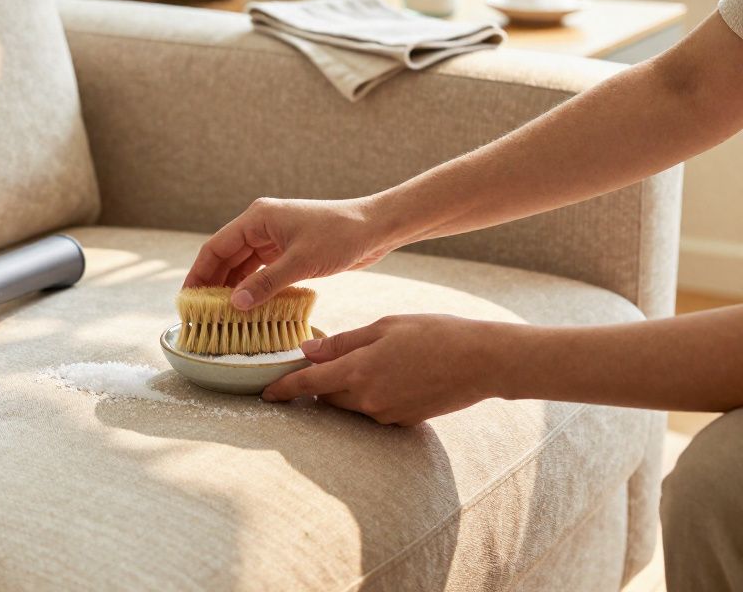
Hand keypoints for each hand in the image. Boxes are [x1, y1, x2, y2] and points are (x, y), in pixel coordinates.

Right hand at [183, 197, 396, 308]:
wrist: (377, 228)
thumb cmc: (341, 235)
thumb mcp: (301, 262)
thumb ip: (266, 284)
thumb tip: (235, 304)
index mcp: (257, 219)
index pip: (216, 247)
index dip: (199, 273)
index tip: (187, 298)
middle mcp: (261, 226)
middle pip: (226, 257)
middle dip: (213, 284)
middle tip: (201, 313)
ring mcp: (275, 239)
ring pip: (243, 266)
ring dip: (233, 289)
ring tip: (221, 315)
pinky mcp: (288, 252)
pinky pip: (261, 272)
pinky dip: (253, 288)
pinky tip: (248, 308)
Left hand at [261, 314, 518, 425]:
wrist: (483, 362)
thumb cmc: (435, 334)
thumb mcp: (384, 327)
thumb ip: (343, 342)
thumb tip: (308, 351)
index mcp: (358, 370)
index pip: (308, 385)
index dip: (283, 389)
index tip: (265, 394)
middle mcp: (367, 399)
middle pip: (327, 397)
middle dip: (321, 383)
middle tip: (327, 361)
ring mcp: (386, 414)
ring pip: (351, 405)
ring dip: (348, 389)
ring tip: (372, 362)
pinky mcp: (403, 422)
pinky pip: (374, 410)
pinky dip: (372, 396)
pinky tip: (394, 375)